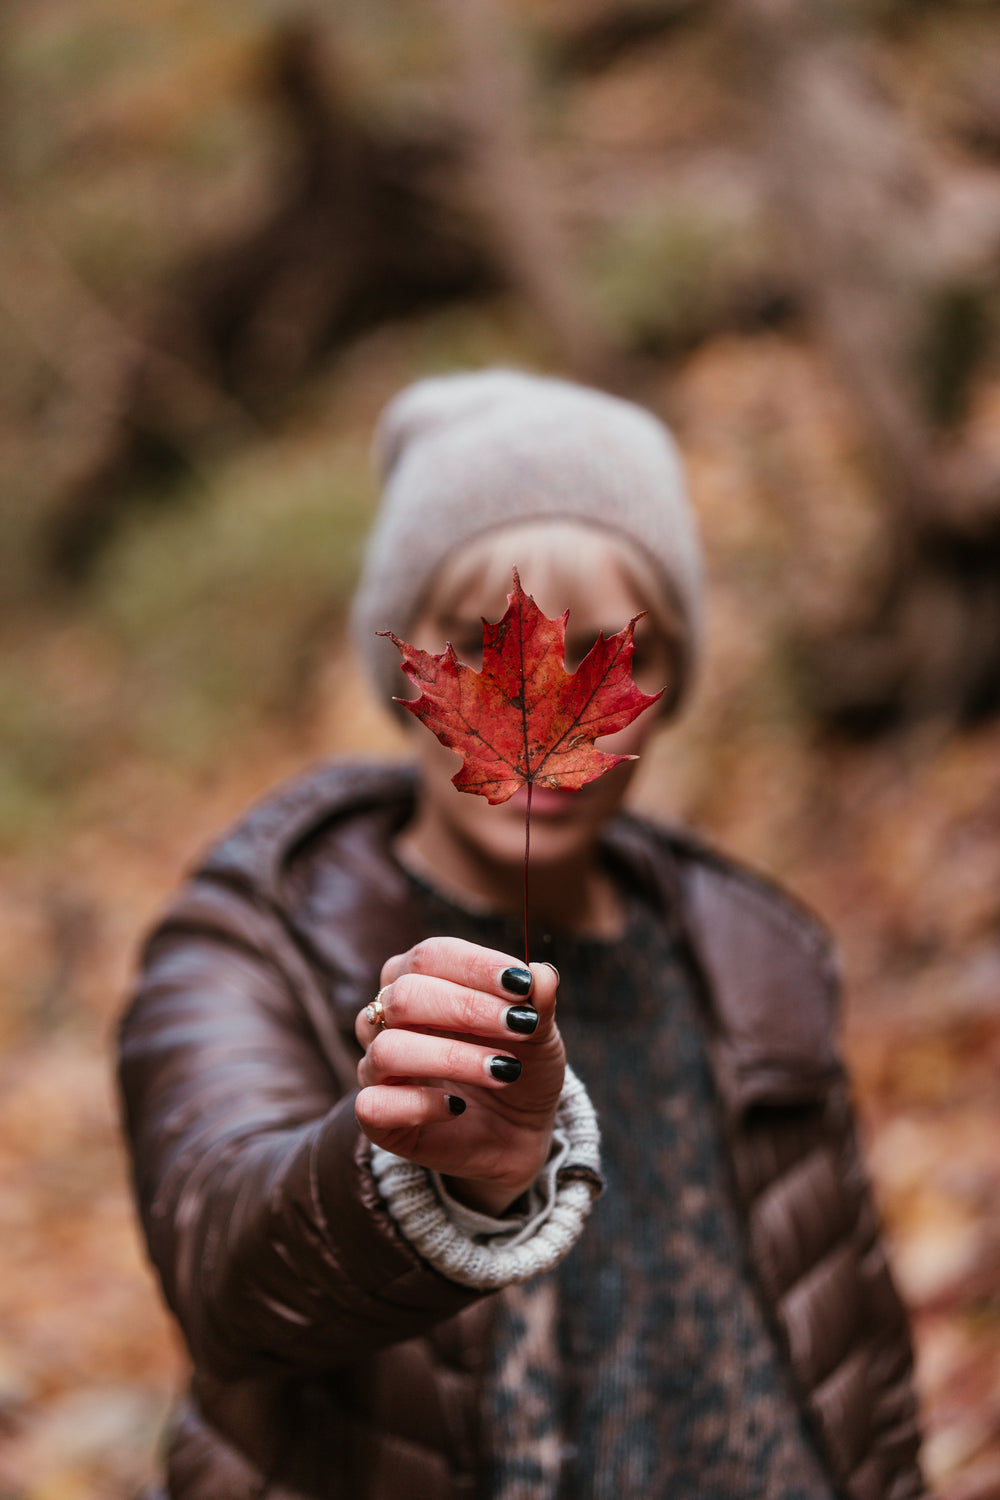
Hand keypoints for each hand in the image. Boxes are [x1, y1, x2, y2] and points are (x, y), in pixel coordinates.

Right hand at [355, 938, 563, 1215]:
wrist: (517, 1132)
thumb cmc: (521, 1065)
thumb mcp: (539, 1035)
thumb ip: (537, 1004)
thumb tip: (542, 974)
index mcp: (420, 980)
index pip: (431, 956)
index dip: (475, 966)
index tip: (522, 984)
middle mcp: (389, 1018)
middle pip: (405, 995)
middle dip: (466, 1008)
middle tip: (520, 1026)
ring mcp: (377, 1067)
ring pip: (389, 1050)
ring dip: (452, 1057)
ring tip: (504, 1071)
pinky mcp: (378, 1117)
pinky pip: (374, 1106)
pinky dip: (419, 1105)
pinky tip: (457, 1107)